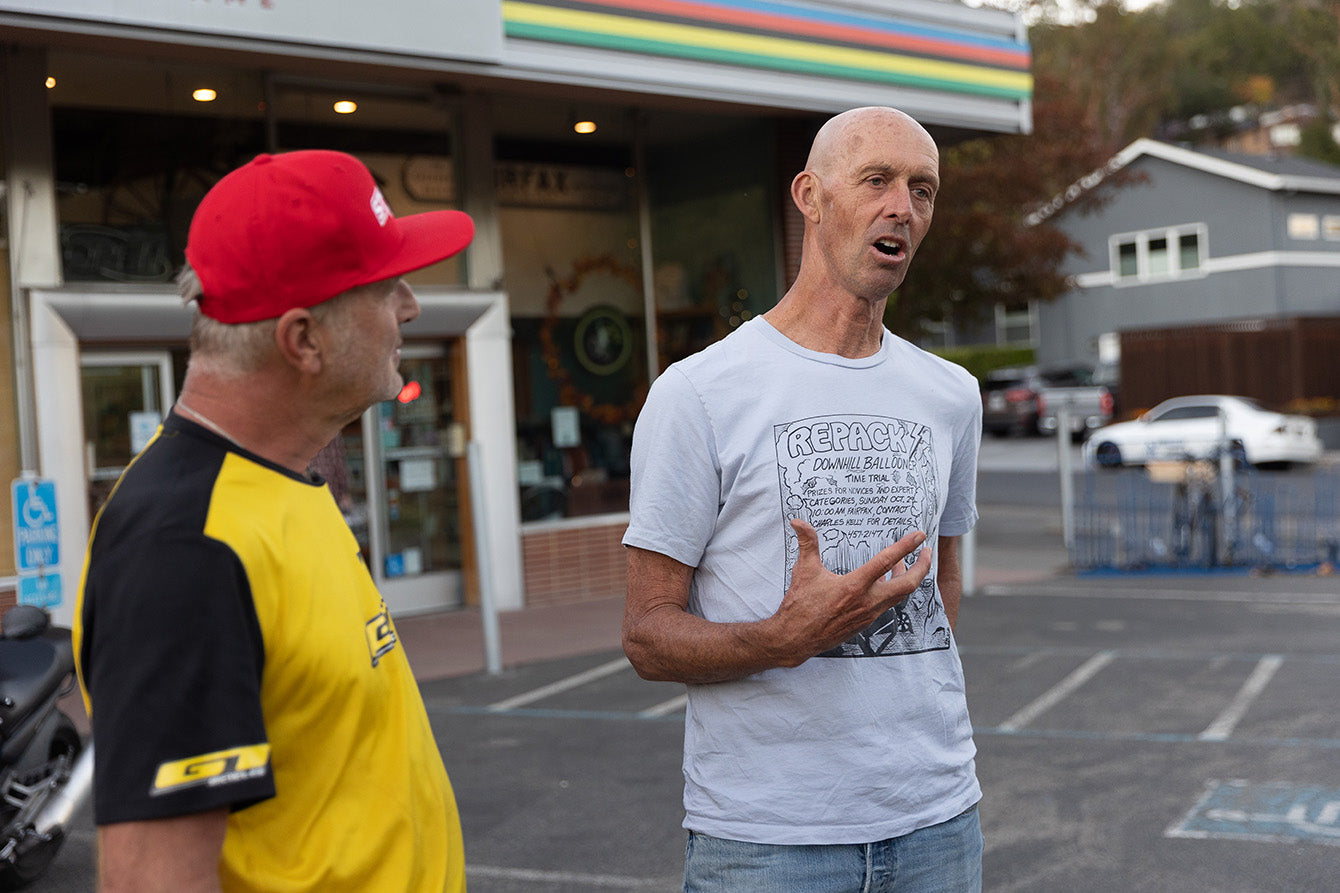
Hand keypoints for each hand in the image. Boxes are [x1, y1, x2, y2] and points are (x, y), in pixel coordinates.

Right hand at [765, 518, 930, 666]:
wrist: (796, 639)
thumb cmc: (800, 606)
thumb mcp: (804, 571)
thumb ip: (807, 543)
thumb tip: (798, 522)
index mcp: (854, 586)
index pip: (886, 561)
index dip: (905, 546)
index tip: (918, 536)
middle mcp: (867, 602)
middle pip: (907, 585)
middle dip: (922, 567)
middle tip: (926, 551)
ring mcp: (869, 614)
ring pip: (898, 595)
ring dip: (906, 578)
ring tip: (904, 564)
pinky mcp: (866, 623)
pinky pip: (887, 604)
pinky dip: (892, 590)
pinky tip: (884, 582)